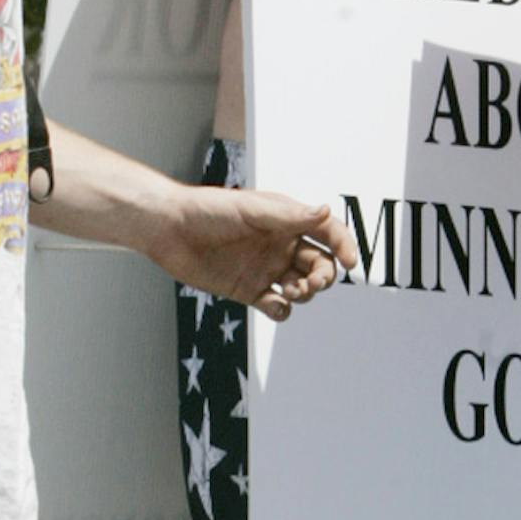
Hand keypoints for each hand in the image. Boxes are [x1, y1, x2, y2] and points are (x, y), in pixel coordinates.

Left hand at [154, 189, 358, 320]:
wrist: (170, 230)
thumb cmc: (208, 210)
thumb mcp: (252, 209)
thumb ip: (290, 215)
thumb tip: (325, 211)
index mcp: (286, 221)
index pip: (327, 233)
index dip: (343, 245)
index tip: (350, 261)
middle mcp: (280, 246)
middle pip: (320, 265)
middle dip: (324, 276)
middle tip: (312, 282)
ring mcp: (266, 269)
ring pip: (303, 288)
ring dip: (305, 293)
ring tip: (290, 290)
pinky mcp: (249, 291)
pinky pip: (278, 307)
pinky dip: (283, 310)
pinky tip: (274, 302)